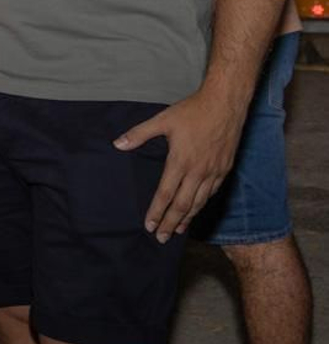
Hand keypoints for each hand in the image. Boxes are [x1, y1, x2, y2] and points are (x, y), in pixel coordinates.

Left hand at [115, 87, 245, 242]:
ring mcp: (213, 172)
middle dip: (170, 223)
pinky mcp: (224, 169)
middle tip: (161, 238)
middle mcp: (198, 171)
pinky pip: (212, 193)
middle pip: (183, 205)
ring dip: (187, 219)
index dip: (156, 212)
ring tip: (177, 231)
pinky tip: (196, 210)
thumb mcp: (162, 120)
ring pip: (199, 202)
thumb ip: (139, 134)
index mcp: (180, 162)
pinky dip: (202, 205)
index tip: (148, 226)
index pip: (165, 194)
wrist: (225, 105)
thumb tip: (117, 144)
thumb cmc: (192, 111)